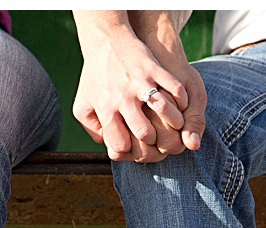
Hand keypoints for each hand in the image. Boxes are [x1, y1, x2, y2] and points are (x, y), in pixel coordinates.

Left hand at [73, 12, 205, 163]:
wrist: (105, 39)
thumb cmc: (94, 76)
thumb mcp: (83, 104)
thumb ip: (91, 129)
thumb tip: (106, 146)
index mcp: (106, 109)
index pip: (121, 145)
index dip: (130, 151)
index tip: (135, 146)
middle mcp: (123, 97)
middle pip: (144, 132)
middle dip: (153, 141)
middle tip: (157, 138)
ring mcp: (140, 82)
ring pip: (163, 110)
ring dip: (174, 122)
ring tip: (177, 125)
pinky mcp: (153, 68)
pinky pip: (175, 88)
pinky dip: (182, 100)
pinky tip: (182, 105)